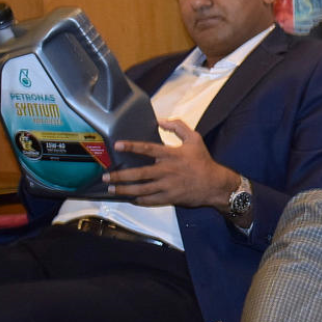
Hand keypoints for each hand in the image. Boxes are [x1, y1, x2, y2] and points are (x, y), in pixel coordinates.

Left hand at [103, 119, 240, 210]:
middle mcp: (167, 170)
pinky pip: (150, 201)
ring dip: (124, 189)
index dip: (131, 146)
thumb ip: (178, 126)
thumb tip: (160, 120)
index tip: (117, 144)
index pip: (148, 148)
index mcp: (171, 154)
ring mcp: (167, 186)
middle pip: (139, 174)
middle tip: (105, 176)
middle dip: (120, 176)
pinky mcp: (170, 198)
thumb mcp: (195, 138)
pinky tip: (130, 198)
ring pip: (141, 189)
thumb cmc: (203, 161)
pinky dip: (138, 200)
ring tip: (112, 189)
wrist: (215, 184)